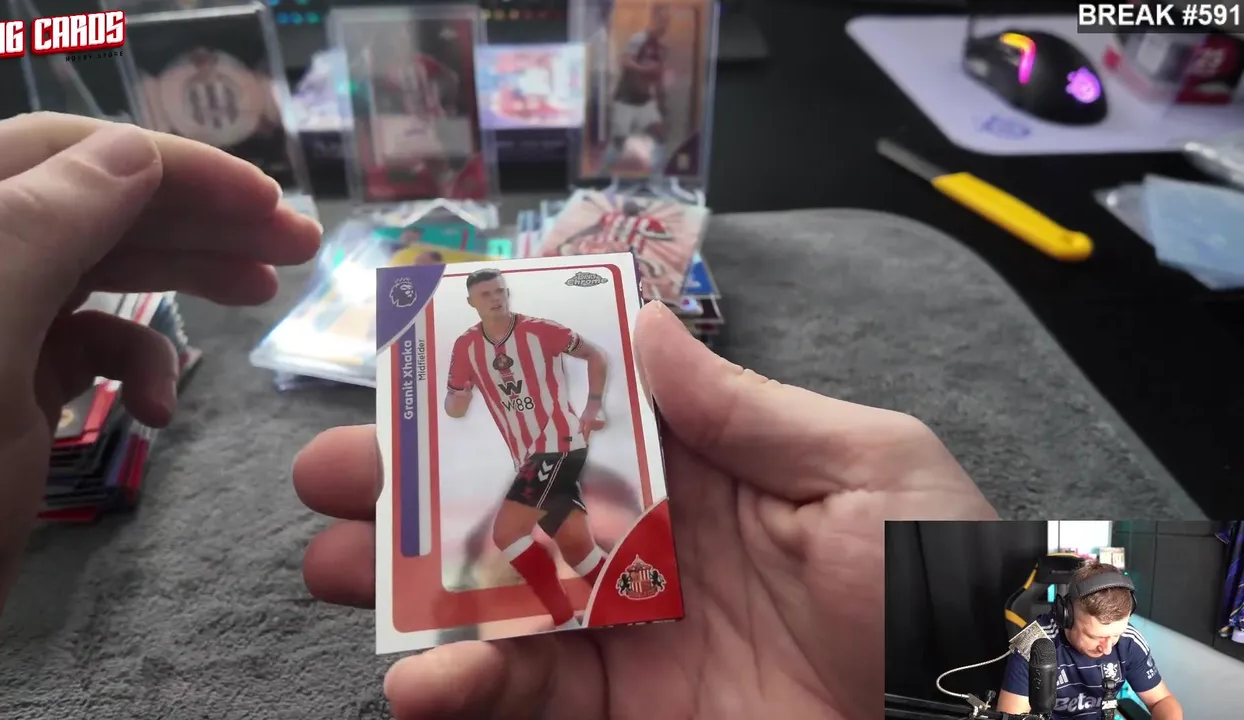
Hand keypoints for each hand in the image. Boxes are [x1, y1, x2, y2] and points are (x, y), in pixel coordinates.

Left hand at [0, 113, 321, 683]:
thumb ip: (35, 235)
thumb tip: (131, 153)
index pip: (60, 155)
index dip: (172, 168)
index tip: (267, 201)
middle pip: (91, 205)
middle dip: (197, 219)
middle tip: (298, 243)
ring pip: (98, 266)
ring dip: (184, 276)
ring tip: (265, 292)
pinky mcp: (2, 378)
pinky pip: (87, 342)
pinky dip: (138, 364)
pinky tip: (160, 408)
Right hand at [293, 302, 996, 719]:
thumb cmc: (941, 582)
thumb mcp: (862, 468)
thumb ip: (743, 406)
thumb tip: (641, 320)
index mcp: (706, 465)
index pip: (580, 414)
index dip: (497, 391)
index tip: (413, 366)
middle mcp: (653, 542)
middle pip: (513, 505)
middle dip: (418, 487)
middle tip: (328, 473)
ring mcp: (632, 633)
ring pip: (497, 599)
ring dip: (408, 587)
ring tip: (330, 567)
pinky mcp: (624, 715)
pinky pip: (531, 696)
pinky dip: (467, 689)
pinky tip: (417, 682)